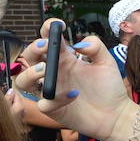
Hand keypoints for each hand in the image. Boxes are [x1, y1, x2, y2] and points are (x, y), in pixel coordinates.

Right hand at [15, 29, 133, 140]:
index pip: (48, 40)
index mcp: (64, 59)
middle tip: (45, 46)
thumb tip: (79, 44)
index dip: (47, 30)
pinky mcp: (53, 110)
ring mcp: (51, 91)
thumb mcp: (106, 63)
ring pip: (23, 81)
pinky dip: (56, 98)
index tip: (56, 25)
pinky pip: (44, 104)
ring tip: (44, 69)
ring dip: (29, 73)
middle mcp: (54, 73)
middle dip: (32, 49)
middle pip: (29, 58)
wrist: (116, 114)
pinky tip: (73, 95)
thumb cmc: (109, 88)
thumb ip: (96, 47)